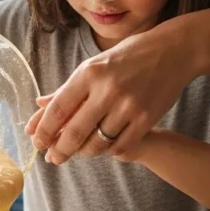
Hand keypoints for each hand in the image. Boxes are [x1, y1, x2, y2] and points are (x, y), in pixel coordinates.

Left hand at [26, 25, 193, 163]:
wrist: (173, 51)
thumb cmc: (128, 56)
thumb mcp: (95, 64)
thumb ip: (69, 88)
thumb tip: (39, 105)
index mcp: (89, 73)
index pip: (58, 109)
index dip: (43, 130)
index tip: (36, 142)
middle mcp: (107, 90)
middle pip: (74, 132)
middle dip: (59, 150)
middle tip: (52, 158)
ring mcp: (128, 106)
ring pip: (97, 144)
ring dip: (83, 153)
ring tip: (78, 152)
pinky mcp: (146, 119)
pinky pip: (120, 146)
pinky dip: (108, 151)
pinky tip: (102, 148)